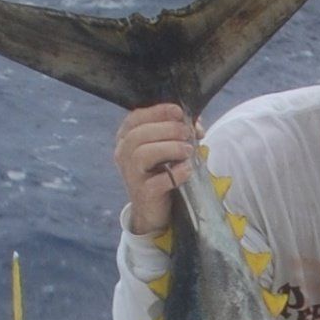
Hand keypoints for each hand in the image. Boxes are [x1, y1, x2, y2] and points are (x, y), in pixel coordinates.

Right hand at [116, 103, 196, 235]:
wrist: (153, 208)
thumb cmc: (160, 172)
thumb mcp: (165, 147)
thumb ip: (178, 131)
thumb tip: (196, 124)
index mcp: (126, 138)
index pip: (135, 118)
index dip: (157, 111)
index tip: (178, 111)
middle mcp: (123, 154)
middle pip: (139, 134)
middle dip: (168, 129)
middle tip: (187, 133)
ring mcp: (130, 175)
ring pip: (143, 154)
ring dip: (170, 148)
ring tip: (188, 150)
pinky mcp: (142, 194)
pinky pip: (155, 182)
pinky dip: (175, 173)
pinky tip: (186, 170)